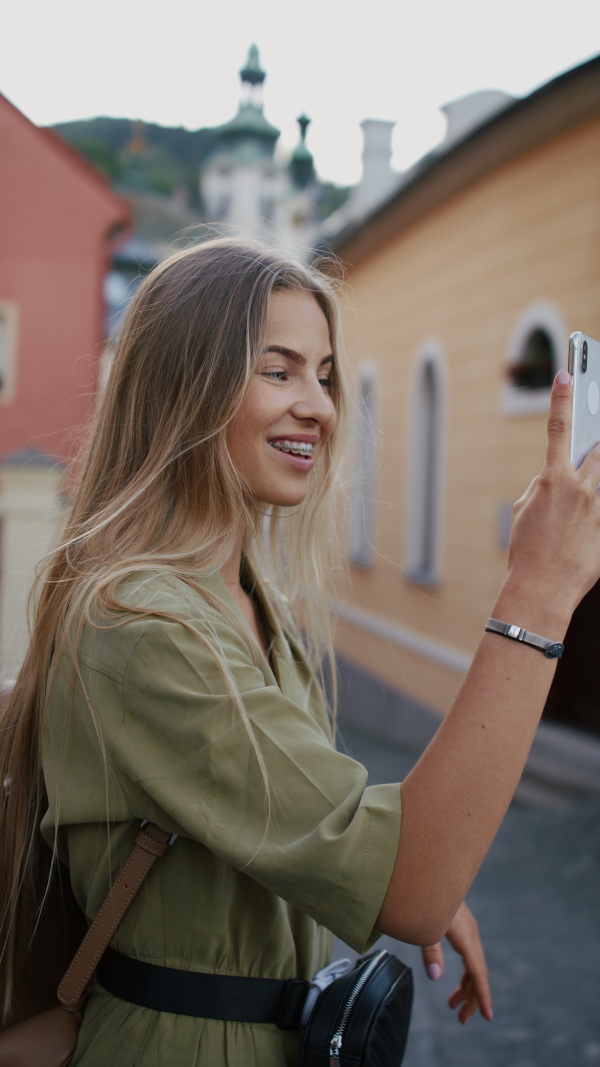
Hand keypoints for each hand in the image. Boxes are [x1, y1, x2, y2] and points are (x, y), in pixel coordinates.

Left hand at [420, 902, 491, 1024]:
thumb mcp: (425, 923)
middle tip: (460, 1020)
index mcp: (465, 935)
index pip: (477, 971)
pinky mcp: (462, 927)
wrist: (429, 868)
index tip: (488, 1016)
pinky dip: (464, 974)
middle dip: (471, 998)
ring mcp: (468, 930)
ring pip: (473, 965)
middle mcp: (470, 933)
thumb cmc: (426, 894)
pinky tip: (456, 985)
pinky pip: (468, 956)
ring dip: (465, 988)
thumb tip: (436, 978)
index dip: (482, 995)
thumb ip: (430, 951)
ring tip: (452, 1007)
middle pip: (477, 972)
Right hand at [506, 369, 599, 615]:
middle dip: (592, 445)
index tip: (567, 374)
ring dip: (589, 485)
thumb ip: (542, 487)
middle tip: (589, 439)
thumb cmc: (526, 551)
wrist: (542, 590)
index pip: (559, 429)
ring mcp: (598, 510)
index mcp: (554, 481)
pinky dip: (587, 519)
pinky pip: (599, 513)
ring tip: (571, 504)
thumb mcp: (523, 511)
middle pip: (596, 452)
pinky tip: (574, 536)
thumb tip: (554, 480)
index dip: (562, 399)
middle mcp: (582, 490)